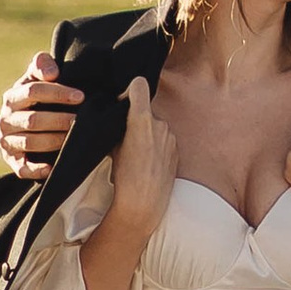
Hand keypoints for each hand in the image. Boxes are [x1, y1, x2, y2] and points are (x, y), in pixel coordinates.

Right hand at [0, 50, 82, 174]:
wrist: (29, 123)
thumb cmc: (40, 97)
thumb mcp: (38, 77)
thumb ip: (41, 64)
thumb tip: (52, 73)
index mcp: (12, 97)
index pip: (32, 91)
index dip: (58, 93)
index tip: (80, 96)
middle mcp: (5, 120)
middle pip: (33, 120)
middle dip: (60, 120)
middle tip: (82, 121)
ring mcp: (7, 142)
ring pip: (31, 142)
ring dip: (55, 141)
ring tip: (76, 139)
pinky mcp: (13, 162)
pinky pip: (22, 169)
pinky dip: (37, 169)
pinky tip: (54, 167)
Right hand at [108, 76, 178, 234]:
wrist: (144, 203)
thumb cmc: (124, 177)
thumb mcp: (113, 148)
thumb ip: (118, 127)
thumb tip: (118, 120)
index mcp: (141, 119)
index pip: (139, 85)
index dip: (130, 91)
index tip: (123, 104)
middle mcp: (160, 124)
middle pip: (146, 110)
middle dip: (136, 119)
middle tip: (125, 138)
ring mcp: (171, 137)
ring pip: (156, 126)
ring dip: (147, 134)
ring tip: (137, 155)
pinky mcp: (177, 150)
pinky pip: (164, 140)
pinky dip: (156, 146)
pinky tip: (148, 162)